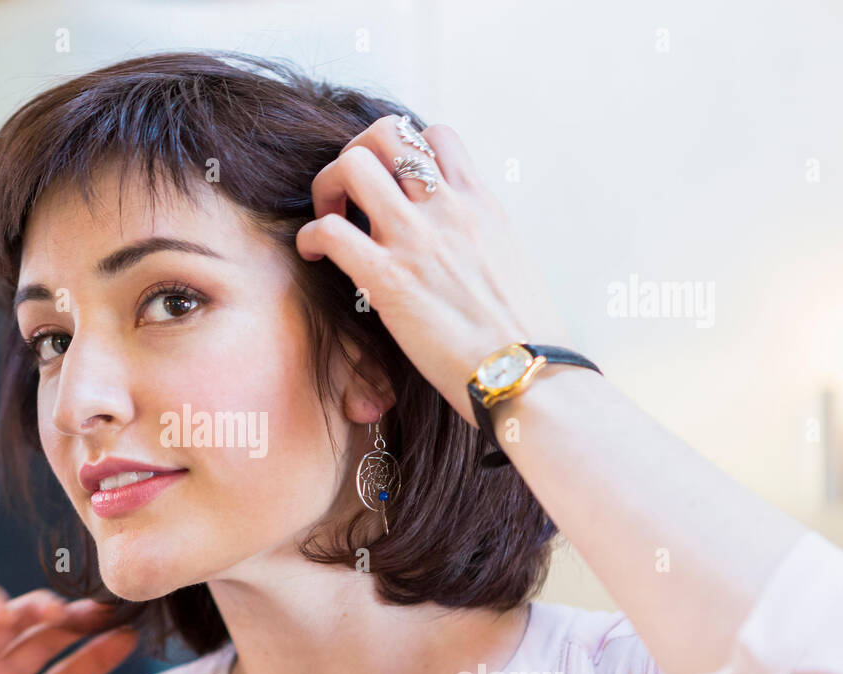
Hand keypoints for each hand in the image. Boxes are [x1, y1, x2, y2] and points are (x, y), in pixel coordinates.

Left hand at [295, 116, 571, 425]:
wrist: (531, 373)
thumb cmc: (527, 335)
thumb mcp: (511, 264)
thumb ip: (480, 240)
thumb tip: (462, 249)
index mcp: (481, 204)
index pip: (436, 135)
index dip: (402, 150)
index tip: (391, 185)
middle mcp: (447, 210)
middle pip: (386, 132)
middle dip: (355, 155)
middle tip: (348, 197)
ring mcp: (416, 240)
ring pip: (353, 165)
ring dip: (327, 186)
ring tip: (328, 218)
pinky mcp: (388, 280)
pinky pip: (330, 231)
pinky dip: (311, 237)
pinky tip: (315, 256)